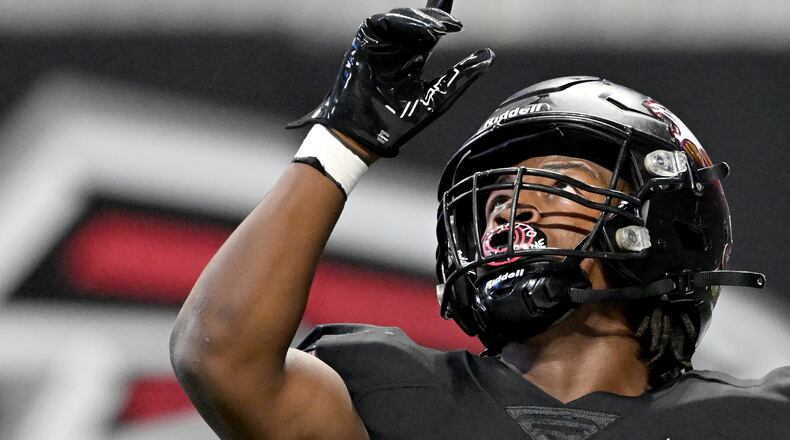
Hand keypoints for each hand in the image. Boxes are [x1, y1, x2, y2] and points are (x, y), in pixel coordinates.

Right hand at [287, 1, 494, 157]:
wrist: (368, 135)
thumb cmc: (398, 123)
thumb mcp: (438, 97)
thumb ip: (462, 76)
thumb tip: (489, 55)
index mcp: (413, 59)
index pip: (430, 31)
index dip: (441, 15)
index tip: (456, 12)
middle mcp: (397, 48)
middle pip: (418, 21)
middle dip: (436, 18)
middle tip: (454, 25)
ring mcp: (380, 44)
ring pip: (402, 18)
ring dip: (422, 20)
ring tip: (441, 30)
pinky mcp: (364, 42)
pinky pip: (382, 22)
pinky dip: (403, 23)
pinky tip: (422, 34)